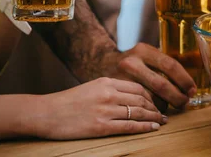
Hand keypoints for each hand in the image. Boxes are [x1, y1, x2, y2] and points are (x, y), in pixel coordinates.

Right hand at [31, 77, 165, 139]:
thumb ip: (110, 88)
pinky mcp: (101, 127)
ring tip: (162, 121)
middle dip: (155, 107)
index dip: (151, 95)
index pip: (137, 87)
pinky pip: (129, 126)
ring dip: (153, 117)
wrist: (46, 113)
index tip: (157, 101)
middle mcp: (108, 94)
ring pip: (138, 112)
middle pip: (141, 99)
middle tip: (164, 113)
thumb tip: (129, 95)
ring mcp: (105, 110)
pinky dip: (144, 127)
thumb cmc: (68, 101)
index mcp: (106, 81)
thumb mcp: (91, 87)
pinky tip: (152, 128)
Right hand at [113, 43, 196, 110]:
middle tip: (185, 102)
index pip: (170, 65)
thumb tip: (188, 83)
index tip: (192, 89)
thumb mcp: (144, 54)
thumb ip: (162, 63)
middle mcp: (131, 63)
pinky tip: (156, 115)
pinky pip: (138, 108)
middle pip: (161, 84)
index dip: (184, 80)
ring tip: (171, 108)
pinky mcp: (113, 95)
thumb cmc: (130, 61)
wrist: (98, 63)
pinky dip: (151, 112)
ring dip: (165, 106)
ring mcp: (120, 79)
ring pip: (150, 98)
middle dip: (177, 96)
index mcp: (143, 51)